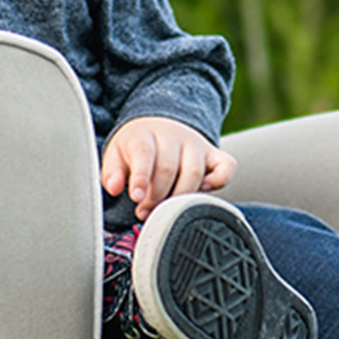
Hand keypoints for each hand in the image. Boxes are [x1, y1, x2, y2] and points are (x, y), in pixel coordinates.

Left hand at [100, 115, 236, 218]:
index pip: (144, 153)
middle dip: (156, 196)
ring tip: (164, 210)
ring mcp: (196, 144)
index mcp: (145, 134)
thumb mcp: (116, 156)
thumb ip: (112, 172)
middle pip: (169, 168)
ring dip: (179, 197)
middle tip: (144, 211)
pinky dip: (217, 182)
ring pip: (195, 172)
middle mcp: (173, 136)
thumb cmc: (136, 148)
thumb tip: (114, 188)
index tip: (136, 198)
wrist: (159, 127)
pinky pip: (226, 167)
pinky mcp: (214, 154)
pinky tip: (199, 192)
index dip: (141, 177)